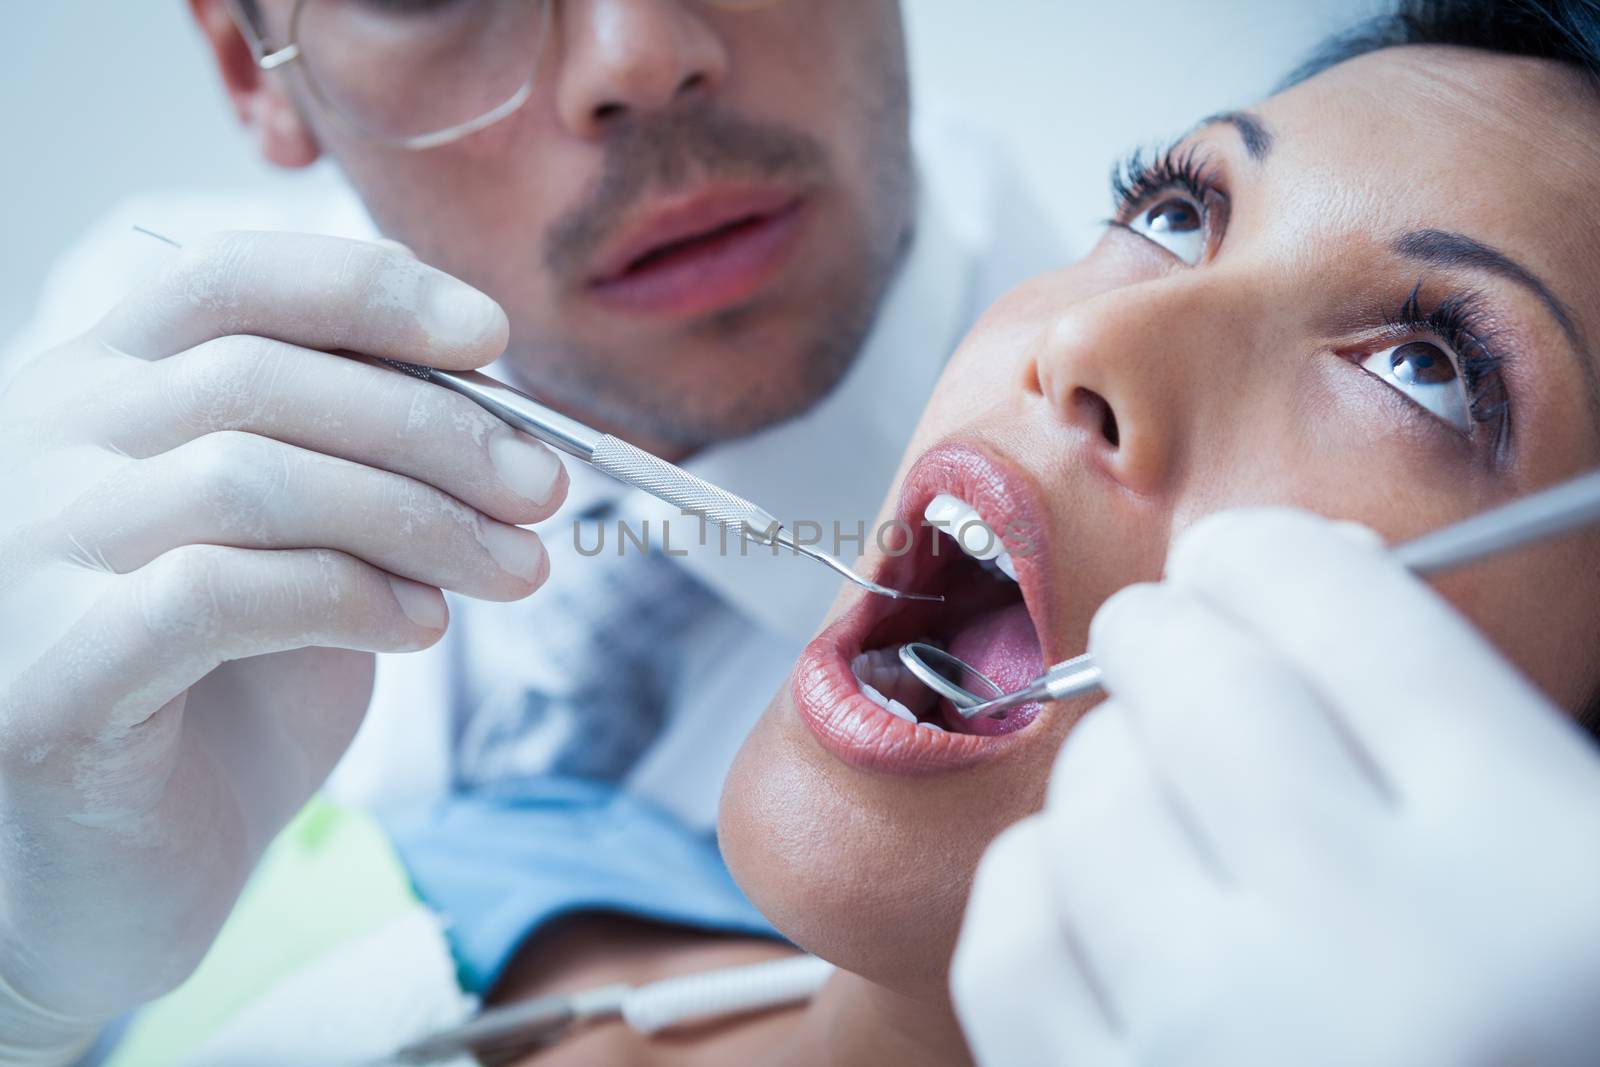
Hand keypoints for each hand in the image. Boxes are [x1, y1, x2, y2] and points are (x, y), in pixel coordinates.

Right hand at [0, 231, 565, 1060]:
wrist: (130, 876)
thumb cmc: (230, 697)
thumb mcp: (311, 549)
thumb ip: (365, 466)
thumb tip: (508, 414)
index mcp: (100, 391)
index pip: (227, 280)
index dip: (372, 293)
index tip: (495, 338)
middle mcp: (37, 451)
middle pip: (263, 376)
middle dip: (437, 426)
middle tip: (544, 488)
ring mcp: (20, 562)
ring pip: (249, 477)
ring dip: (420, 518)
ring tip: (515, 570)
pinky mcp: (43, 680)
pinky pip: (217, 591)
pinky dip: (350, 597)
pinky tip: (421, 628)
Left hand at [951, 509, 1599, 1066]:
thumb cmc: (1531, 1028)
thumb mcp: (1571, 874)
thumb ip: (1466, 725)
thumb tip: (1310, 574)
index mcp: (1529, 868)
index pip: (1340, 608)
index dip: (1276, 557)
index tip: (1252, 566)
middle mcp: (1372, 949)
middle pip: (1196, 674)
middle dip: (1178, 630)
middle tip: (1189, 647)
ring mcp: (1223, 1043)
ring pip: (1088, 790)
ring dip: (1113, 763)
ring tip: (1168, 799)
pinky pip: (1008, 932)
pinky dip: (1035, 882)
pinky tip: (1094, 896)